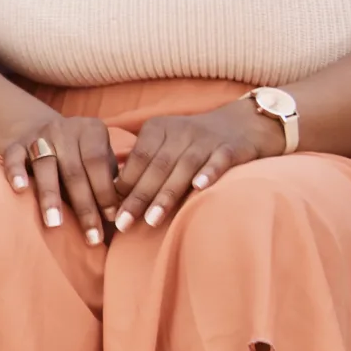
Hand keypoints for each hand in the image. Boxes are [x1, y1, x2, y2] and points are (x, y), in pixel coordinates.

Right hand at [0, 114, 117, 246]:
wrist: (36, 129)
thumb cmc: (75, 155)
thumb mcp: (97, 158)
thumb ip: (108, 179)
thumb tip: (124, 214)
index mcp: (91, 130)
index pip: (98, 163)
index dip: (105, 191)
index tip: (111, 219)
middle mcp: (65, 129)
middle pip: (74, 170)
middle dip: (84, 205)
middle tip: (91, 236)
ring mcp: (38, 136)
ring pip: (45, 166)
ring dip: (50, 196)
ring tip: (55, 224)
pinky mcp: (14, 145)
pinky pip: (13, 157)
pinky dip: (16, 172)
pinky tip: (20, 189)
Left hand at [110, 101, 283, 232]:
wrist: (242, 125)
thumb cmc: (190, 145)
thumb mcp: (164, 147)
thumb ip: (141, 166)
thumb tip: (109, 196)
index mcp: (158, 128)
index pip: (137, 159)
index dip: (123, 186)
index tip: (110, 212)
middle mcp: (180, 130)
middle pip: (156, 166)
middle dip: (138, 197)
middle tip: (122, 224)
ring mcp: (206, 138)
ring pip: (183, 166)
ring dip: (166, 194)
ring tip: (151, 220)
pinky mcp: (231, 147)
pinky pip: (218, 160)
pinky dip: (209, 172)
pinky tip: (199, 187)